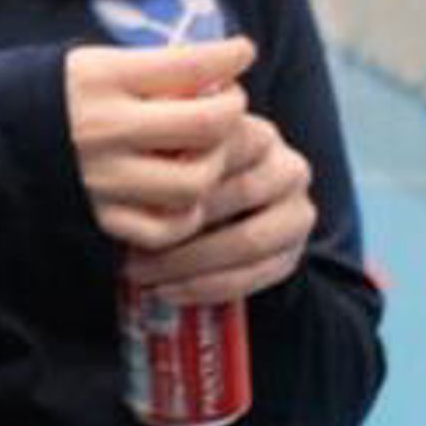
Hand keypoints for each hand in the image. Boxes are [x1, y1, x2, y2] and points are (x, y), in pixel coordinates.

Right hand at [65, 39, 254, 254]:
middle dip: (231, 114)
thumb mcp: (88, 63)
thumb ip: (147, 70)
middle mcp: (103, 128)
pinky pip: (164, 228)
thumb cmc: (40, 96)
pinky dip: (183, 214)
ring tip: (204, 154)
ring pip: (193, 182)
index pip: (189, 64)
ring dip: (212, 167)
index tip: (241, 53)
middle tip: (227, 108)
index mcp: (99, 78)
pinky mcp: (97, 218)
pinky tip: (180, 196)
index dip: (229, 57)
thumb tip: (217, 69)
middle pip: (205, 126)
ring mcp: (101, 178)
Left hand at [119, 110, 314, 304]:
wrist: (223, 208)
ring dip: (189, 264)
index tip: (132, 198)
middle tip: (128, 246)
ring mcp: (297, 212)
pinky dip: (206, 288)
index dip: (180, 174)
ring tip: (141, 273)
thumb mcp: (176, 155)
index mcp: (258, 134)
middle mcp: (288, 168)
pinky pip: (253, 277)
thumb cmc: (186, 177)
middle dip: (180, 226)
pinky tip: (166, 291)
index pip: (225, 148)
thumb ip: (165, 154)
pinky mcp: (293, 253)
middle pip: (239, 194)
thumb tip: (132, 176)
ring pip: (247, 241)